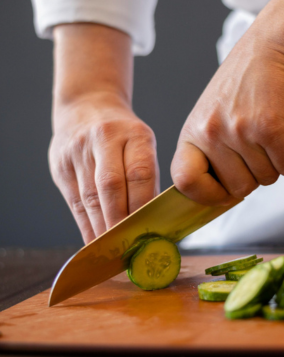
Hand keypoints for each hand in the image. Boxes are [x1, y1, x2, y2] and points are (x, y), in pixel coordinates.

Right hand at [49, 94, 158, 243]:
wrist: (87, 106)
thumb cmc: (123, 133)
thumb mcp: (142, 143)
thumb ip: (146, 177)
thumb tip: (150, 220)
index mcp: (134, 134)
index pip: (140, 174)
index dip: (143, 206)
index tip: (149, 232)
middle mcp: (104, 139)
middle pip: (111, 187)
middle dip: (120, 222)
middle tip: (129, 247)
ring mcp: (78, 151)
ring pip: (89, 197)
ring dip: (101, 228)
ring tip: (113, 250)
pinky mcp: (60, 164)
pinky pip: (74, 202)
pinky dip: (86, 225)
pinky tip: (95, 241)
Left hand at [171, 0, 283, 205]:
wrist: (270, 49)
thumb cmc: (242, 85)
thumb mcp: (210, 118)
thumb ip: (210, 154)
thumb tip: (219, 197)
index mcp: (192, 133)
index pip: (185, 182)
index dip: (206, 195)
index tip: (221, 193)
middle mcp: (212, 133)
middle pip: (238, 189)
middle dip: (253, 175)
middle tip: (255, 147)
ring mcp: (240, 131)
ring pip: (266, 179)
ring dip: (273, 162)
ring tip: (267, 132)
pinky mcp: (270, 128)